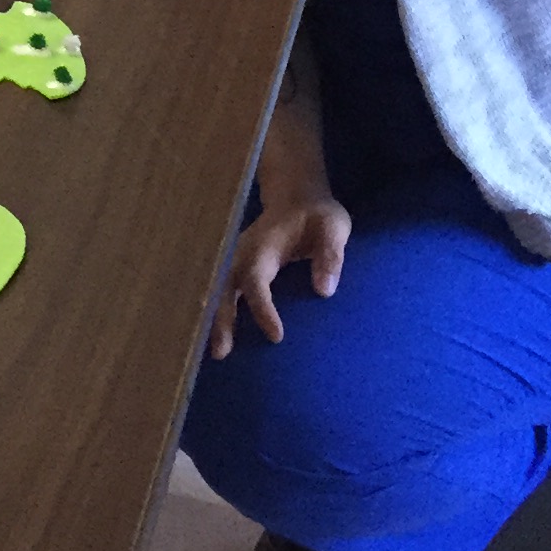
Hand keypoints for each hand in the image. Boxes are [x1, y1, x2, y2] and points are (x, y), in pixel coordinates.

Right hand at [210, 193, 349, 357]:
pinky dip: (221, 312)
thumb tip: (324, 291)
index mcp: (264, 246)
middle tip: (222, 353)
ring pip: (221, 291)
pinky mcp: (241, 268)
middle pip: (226, 288)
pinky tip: (223, 338)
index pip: (257, 280)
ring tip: (218, 354)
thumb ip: (330, 256)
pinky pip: (225, 291)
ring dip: (217, 320)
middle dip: (222, 319)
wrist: (297, 195)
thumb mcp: (333, 228)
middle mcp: (244, 254)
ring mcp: (239, 260)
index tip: (277, 336)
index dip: (263, 308)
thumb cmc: (318, 215)